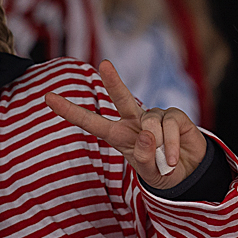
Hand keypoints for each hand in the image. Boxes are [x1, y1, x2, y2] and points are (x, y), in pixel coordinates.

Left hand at [45, 59, 207, 189]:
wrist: (188, 173)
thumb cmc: (161, 171)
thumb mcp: (149, 173)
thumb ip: (144, 157)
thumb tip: (147, 133)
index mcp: (119, 135)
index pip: (91, 122)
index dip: (70, 111)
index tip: (49, 98)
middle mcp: (134, 121)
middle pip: (122, 98)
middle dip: (114, 81)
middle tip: (104, 64)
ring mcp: (155, 116)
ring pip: (150, 123)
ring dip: (158, 147)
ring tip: (164, 162)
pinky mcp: (174, 115)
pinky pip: (169, 125)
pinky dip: (170, 145)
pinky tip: (172, 158)